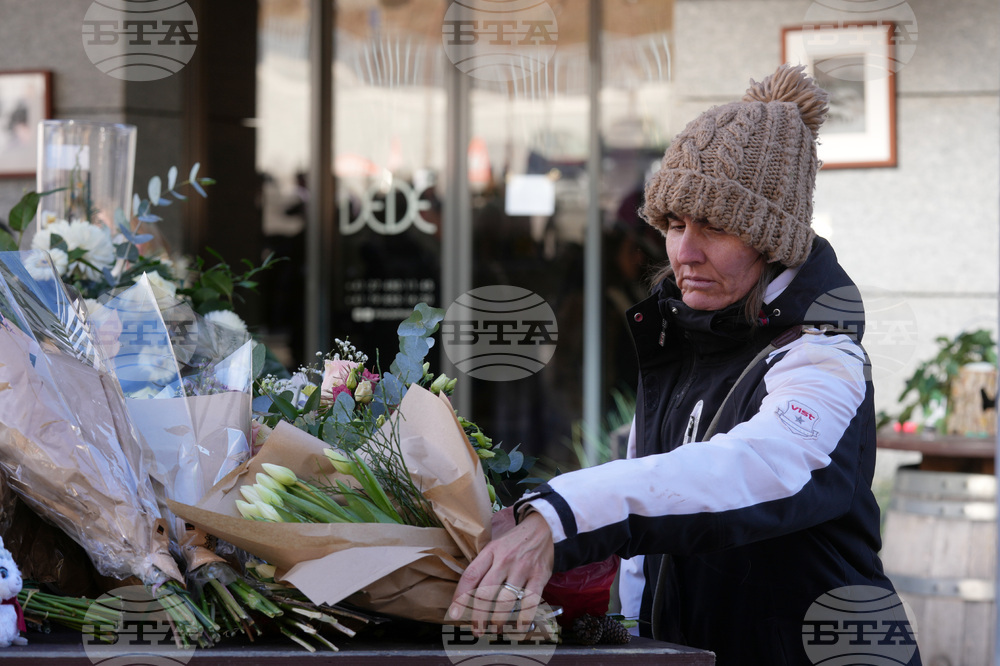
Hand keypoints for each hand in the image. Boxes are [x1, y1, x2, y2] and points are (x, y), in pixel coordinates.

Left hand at [447, 511, 554, 635]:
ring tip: (495, 630)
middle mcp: (504, 560)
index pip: (470, 576)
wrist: (544, 527)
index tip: (454, 614)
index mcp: (490, 552)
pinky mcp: (539, 576)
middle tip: (477, 630)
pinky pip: (530, 602)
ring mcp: (522, 569)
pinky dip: (524, 618)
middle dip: (478, 616)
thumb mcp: (496, 546)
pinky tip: (519, 629)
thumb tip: (469, 592)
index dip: (460, 597)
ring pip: (506, 600)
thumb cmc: (515, 541)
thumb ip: (484, 565)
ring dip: (498, 620)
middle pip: (485, 593)